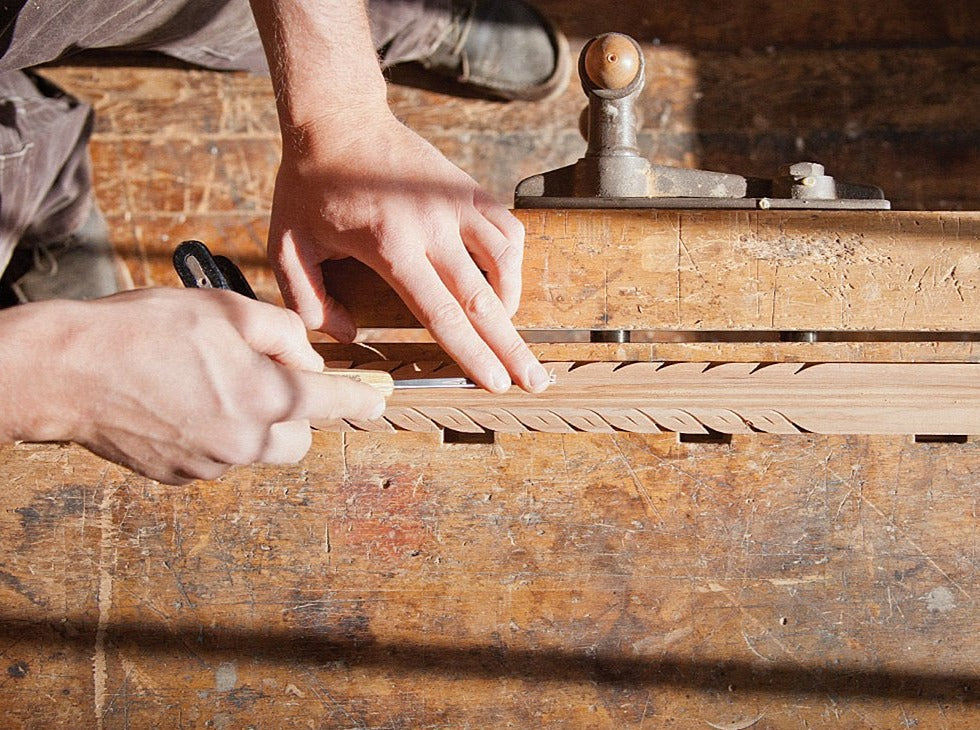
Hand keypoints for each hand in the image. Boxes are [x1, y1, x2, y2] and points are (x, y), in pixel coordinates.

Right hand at [3, 289, 383, 483]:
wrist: (70, 370)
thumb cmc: (147, 330)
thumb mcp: (227, 308)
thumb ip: (284, 332)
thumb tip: (307, 358)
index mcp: (267, 398)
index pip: (332, 405)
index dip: (359, 401)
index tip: (374, 404)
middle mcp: (246, 441)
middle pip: (298, 440)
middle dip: (293, 414)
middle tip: (262, 378)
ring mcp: (212, 464)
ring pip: (256, 449)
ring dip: (251, 423)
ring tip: (209, 383)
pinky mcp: (180, 476)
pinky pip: (218, 457)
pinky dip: (215, 434)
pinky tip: (181, 403)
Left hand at [267, 110, 550, 393]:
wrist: (338, 118)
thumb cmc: (309, 184)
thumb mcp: (287, 244)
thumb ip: (308, 299)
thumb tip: (346, 336)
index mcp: (390, 246)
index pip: (441, 313)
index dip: (472, 354)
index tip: (495, 383)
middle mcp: (431, 227)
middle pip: (483, 300)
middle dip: (511, 347)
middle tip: (535, 380)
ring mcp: (454, 204)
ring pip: (505, 261)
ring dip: (512, 304)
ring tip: (512, 334)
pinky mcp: (466, 189)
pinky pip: (507, 228)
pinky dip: (513, 261)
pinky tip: (503, 283)